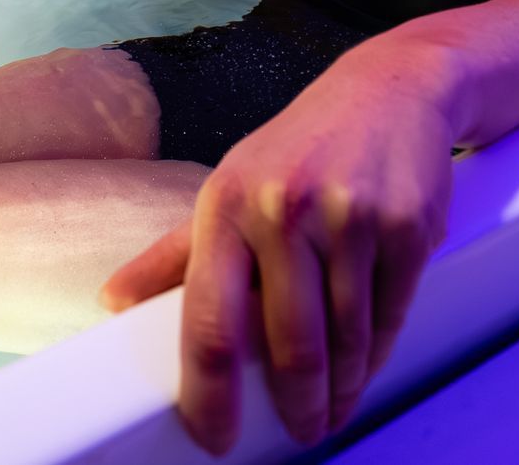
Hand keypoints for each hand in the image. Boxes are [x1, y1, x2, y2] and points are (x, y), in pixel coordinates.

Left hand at [101, 74, 453, 453]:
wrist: (390, 89)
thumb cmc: (302, 147)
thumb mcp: (232, 185)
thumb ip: (175, 253)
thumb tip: (113, 301)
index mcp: (228, 204)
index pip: (211, 320)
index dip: (210, 393)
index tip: (216, 436)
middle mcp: (284, 208)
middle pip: (289, 344)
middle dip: (298, 404)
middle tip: (302, 430)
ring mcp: (349, 216)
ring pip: (346, 337)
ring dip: (342, 387)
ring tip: (335, 407)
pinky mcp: (405, 225)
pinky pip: (390, 313)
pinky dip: (379, 352)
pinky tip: (368, 365)